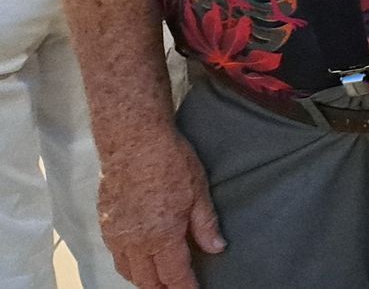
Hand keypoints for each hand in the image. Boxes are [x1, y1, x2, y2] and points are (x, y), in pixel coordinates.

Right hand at [96, 130, 224, 288]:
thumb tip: (217, 248)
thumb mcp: (198, 192)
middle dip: (163, 288)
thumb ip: (205, 225)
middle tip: (178, 287)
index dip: (185, 287)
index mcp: (161, 236)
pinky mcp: (105, 222)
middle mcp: (134, 241)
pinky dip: (129, 263)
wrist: (134, 141)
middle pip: (147, 280)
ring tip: (160, 279)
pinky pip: (116, 254)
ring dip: (144, 279)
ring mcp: (116, 233)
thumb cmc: (169, 161)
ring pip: (128, 270)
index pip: (174, 275)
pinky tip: (140, 258)